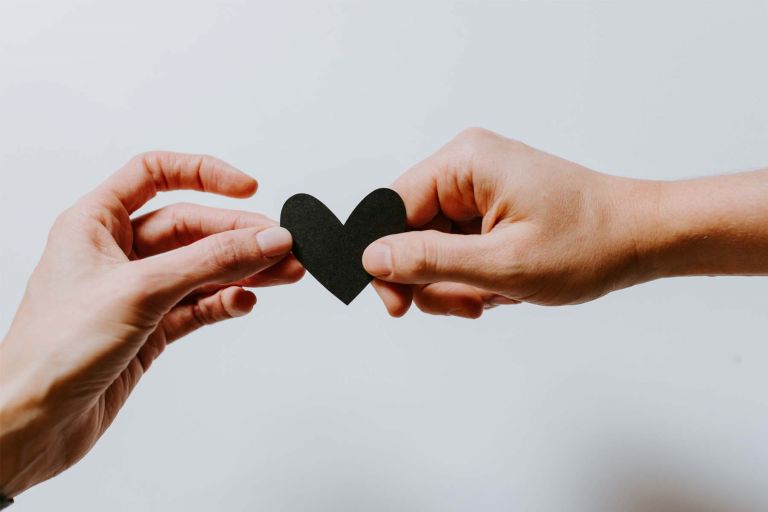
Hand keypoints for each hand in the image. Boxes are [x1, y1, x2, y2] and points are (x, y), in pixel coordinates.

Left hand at [0, 152, 303, 496]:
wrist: (32, 424)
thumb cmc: (52, 351)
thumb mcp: (141, 290)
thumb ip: (210, 262)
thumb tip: (265, 238)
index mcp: (96, 223)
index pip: (155, 173)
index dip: (204, 174)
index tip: (247, 188)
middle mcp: (117, 253)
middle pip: (192, 227)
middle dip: (240, 235)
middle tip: (282, 246)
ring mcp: (137, 292)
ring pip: (202, 268)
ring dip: (243, 270)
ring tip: (284, 273)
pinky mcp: (150, 328)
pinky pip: (198, 305)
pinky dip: (224, 302)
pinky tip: (243, 302)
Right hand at [362, 128, 767, 316]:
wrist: (643, 238)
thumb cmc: (589, 243)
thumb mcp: (502, 263)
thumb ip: (430, 260)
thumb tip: (372, 258)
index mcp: (464, 163)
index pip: (391, 208)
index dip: (386, 260)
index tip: (397, 305)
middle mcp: (467, 168)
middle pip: (410, 232)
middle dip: (434, 278)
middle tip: (469, 303)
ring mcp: (479, 189)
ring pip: (434, 248)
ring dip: (458, 283)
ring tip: (496, 294)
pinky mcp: (491, 209)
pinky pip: (458, 250)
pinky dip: (474, 277)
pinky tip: (504, 286)